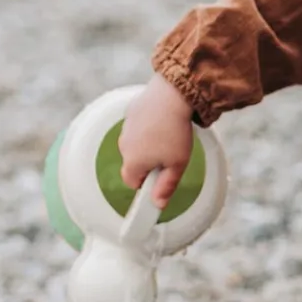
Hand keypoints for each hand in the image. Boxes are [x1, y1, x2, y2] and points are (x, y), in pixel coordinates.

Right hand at [118, 73, 193, 208]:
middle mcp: (124, 146)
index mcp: (133, 162)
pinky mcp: (131, 112)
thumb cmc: (175, 132)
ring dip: (148, 143)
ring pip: (135, 143)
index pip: (132, 182)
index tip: (161, 175)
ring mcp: (126, 128)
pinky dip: (148, 126)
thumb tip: (158, 205)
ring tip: (169, 135)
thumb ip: (166, 186)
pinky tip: (163, 120)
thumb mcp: (177, 165)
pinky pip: (138, 126)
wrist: (172, 96)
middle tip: (169, 154)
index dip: (146, 182)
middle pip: (133, 162)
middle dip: (149, 162)